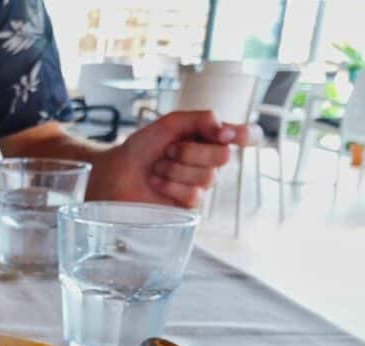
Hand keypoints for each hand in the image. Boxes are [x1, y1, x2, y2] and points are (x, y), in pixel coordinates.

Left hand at [87, 111, 260, 207]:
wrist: (116, 172)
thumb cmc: (142, 148)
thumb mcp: (169, 124)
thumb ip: (199, 119)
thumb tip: (225, 128)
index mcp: (210, 137)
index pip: (248, 135)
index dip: (247, 135)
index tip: (229, 134)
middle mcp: (211, 160)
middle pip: (224, 156)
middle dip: (191, 151)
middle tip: (169, 150)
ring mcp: (201, 184)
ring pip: (207, 177)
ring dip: (176, 169)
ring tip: (158, 167)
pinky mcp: (189, 205)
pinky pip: (193, 195)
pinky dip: (170, 186)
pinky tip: (157, 183)